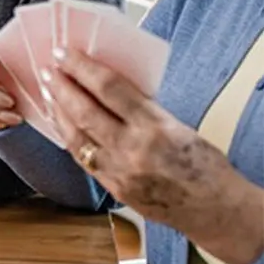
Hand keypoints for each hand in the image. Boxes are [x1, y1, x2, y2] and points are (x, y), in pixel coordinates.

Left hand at [42, 48, 262, 263]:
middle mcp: (132, 149)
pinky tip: (61, 124)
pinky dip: (68, 137)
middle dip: (62, 87)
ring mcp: (118, 172)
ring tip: (48, 93)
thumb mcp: (178, 126)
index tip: (66, 53)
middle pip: (84, 112)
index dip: (82, 68)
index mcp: (154, 127)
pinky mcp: (112, 188)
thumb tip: (109, 88)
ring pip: (75, 137)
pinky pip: (82, 158)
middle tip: (49, 69)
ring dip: (58, 112)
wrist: (215, 210)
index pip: (109, 89)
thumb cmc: (204, 165)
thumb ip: (143, 109)